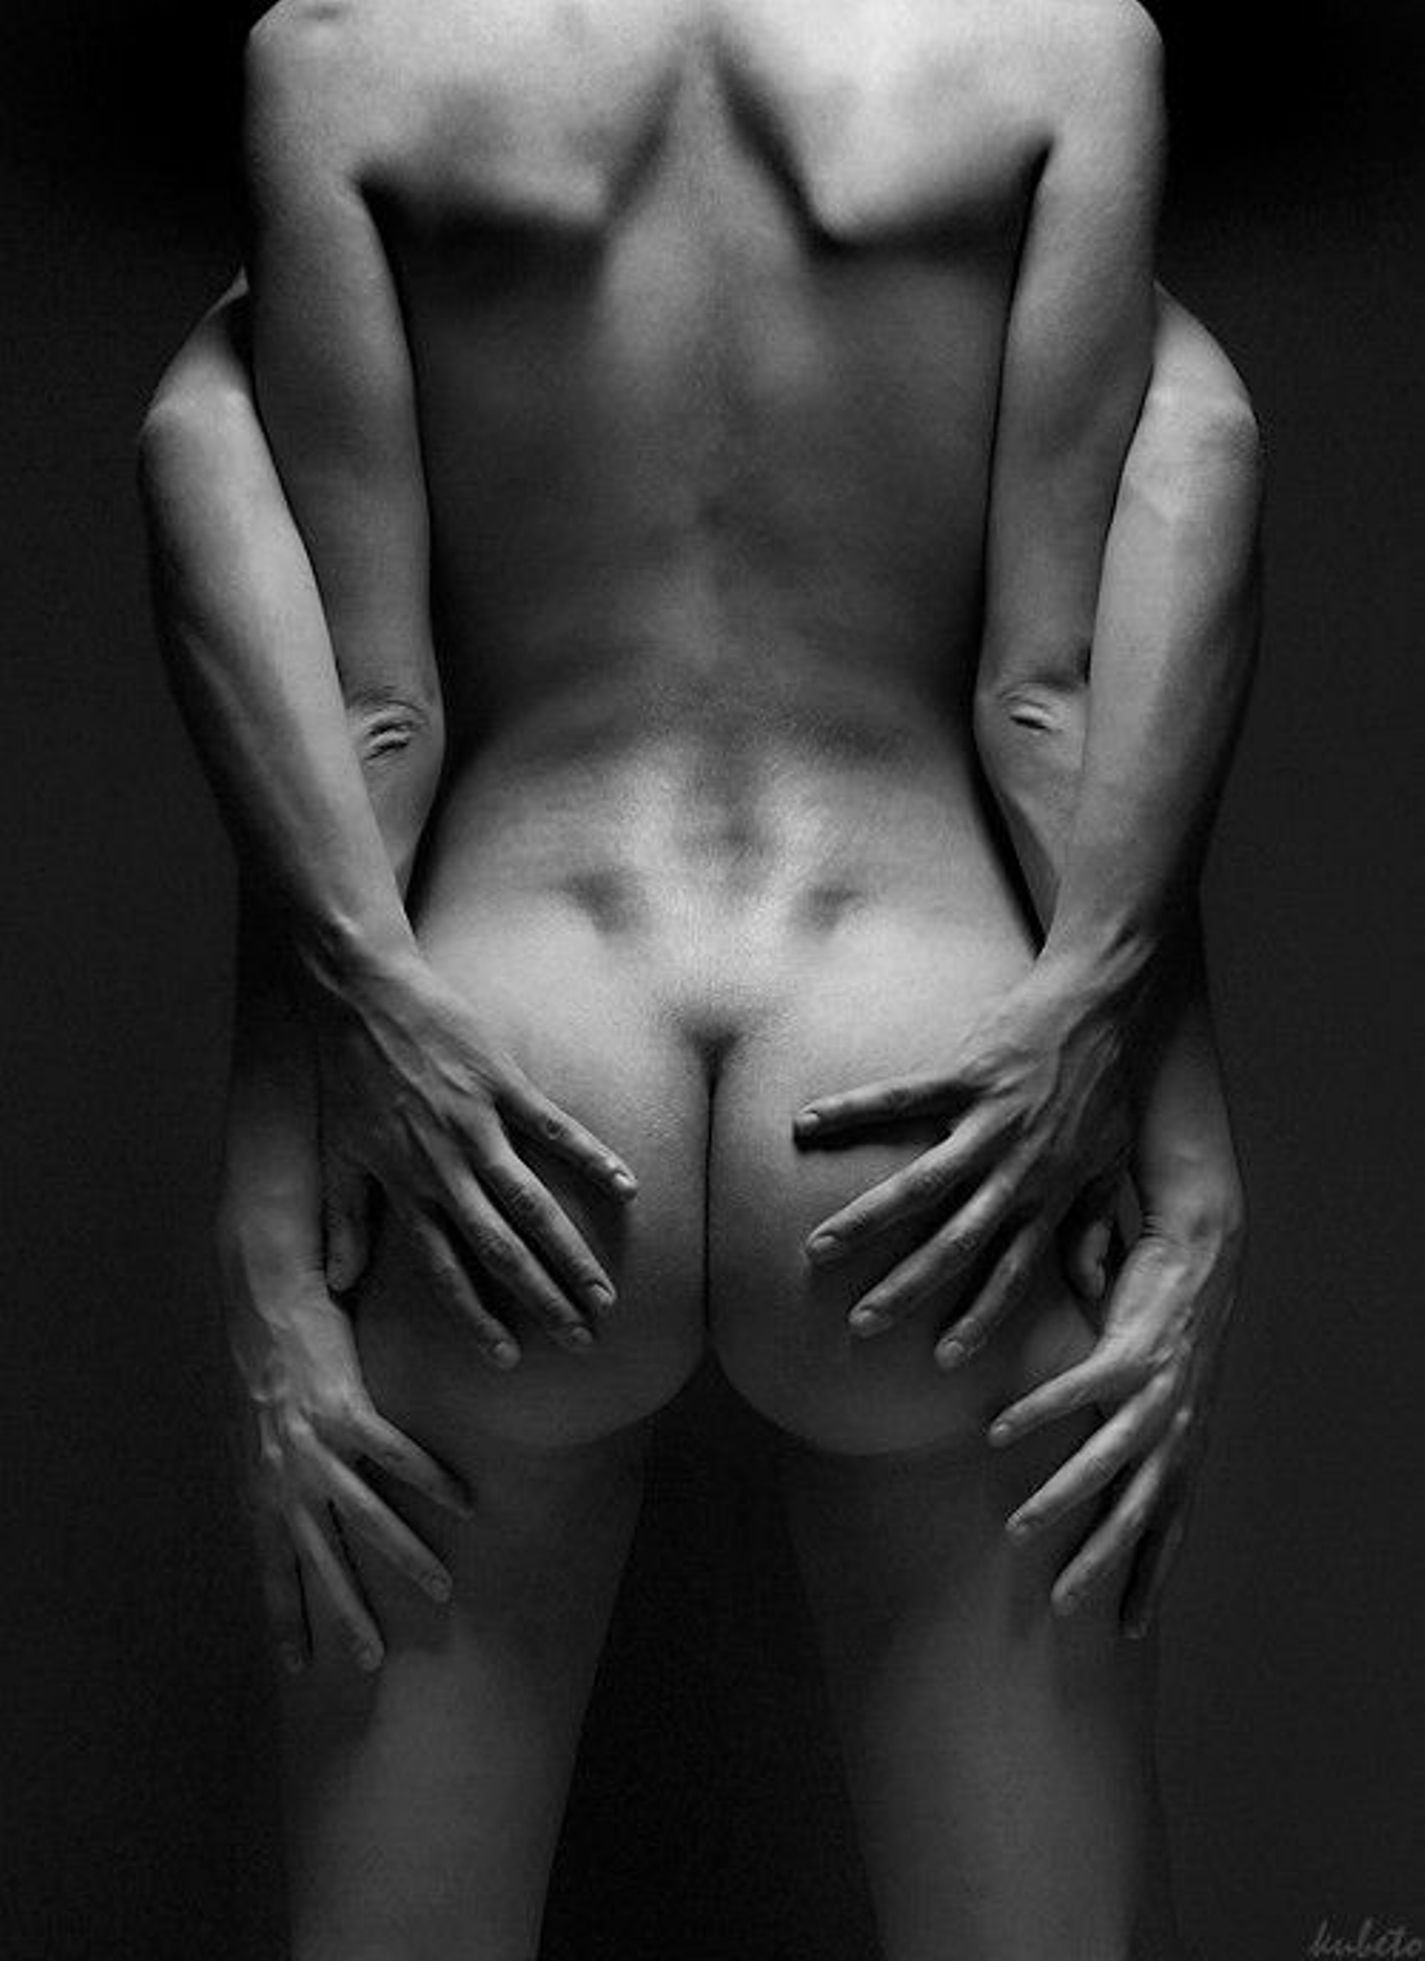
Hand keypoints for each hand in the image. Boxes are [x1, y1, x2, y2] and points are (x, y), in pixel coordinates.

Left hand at [221, 1209, 471, 1675]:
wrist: (264, 1297)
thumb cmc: (269, 1355)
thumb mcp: (262, 1426)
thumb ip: (284, 1467)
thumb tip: (308, 1502)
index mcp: (261, 1481)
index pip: (273, 1563)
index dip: (284, 1613)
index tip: (297, 1664)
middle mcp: (283, 1473)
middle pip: (317, 1558)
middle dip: (343, 1612)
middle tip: (372, 1659)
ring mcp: (312, 1443)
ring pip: (362, 1517)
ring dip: (404, 1556)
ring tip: (441, 1588)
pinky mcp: (344, 1407)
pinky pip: (395, 1455)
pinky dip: (431, 1479)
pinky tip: (465, 1504)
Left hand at [313, 948, 637, 1367]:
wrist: (359, 995)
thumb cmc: (346, 1078)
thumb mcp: (335, 1157)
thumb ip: (344, 1223)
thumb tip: (338, 1284)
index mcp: (406, 1190)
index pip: (445, 1270)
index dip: (475, 1317)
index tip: (507, 1358)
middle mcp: (445, 1168)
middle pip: (500, 1249)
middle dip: (541, 1300)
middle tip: (581, 1340)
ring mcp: (477, 1126)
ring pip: (531, 1204)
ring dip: (570, 1253)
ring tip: (604, 1293)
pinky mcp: (502, 1083)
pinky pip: (555, 1129)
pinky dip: (591, 1158)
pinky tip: (627, 1189)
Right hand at [794, 959, 1133, 1368]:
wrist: (1103, 1004)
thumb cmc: (1107, 1086)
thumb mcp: (1113, 1165)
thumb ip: (1093, 1228)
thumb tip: (1093, 1291)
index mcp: (1047, 1194)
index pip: (1011, 1272)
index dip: (980, 1316)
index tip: (943, 1360)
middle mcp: (1016, 1168)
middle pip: (955, 1241)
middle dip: (908, 1287)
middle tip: (861, 1324)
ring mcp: (988, 1122)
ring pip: (921, 1183)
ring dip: (868, 1220)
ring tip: (819, 1249)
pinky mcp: (965, 1074)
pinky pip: (900, 1098)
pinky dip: (853, 1110)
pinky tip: (805, 1125)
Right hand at [987, 1175, 1243, 1632]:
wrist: (1207, 1248)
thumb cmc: (1173, 1314)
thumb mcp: (1160, 1385)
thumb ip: (1127, 1424)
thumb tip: (1085, 1464)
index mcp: (1186, 1440)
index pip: (1171, 1526)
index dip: (1151, 1576)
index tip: (1126, 1627)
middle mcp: (1178, 1426)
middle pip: (1140, 1512)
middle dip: (1102, 1563)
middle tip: (1062, 1607)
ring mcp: (1158, 1390)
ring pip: (1106, 1460)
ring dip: (1061, 1499)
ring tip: (1017, 1530)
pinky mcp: (1132, 1347)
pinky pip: (1077, 1390)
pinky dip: (1038, 1414)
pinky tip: (998, 1432)